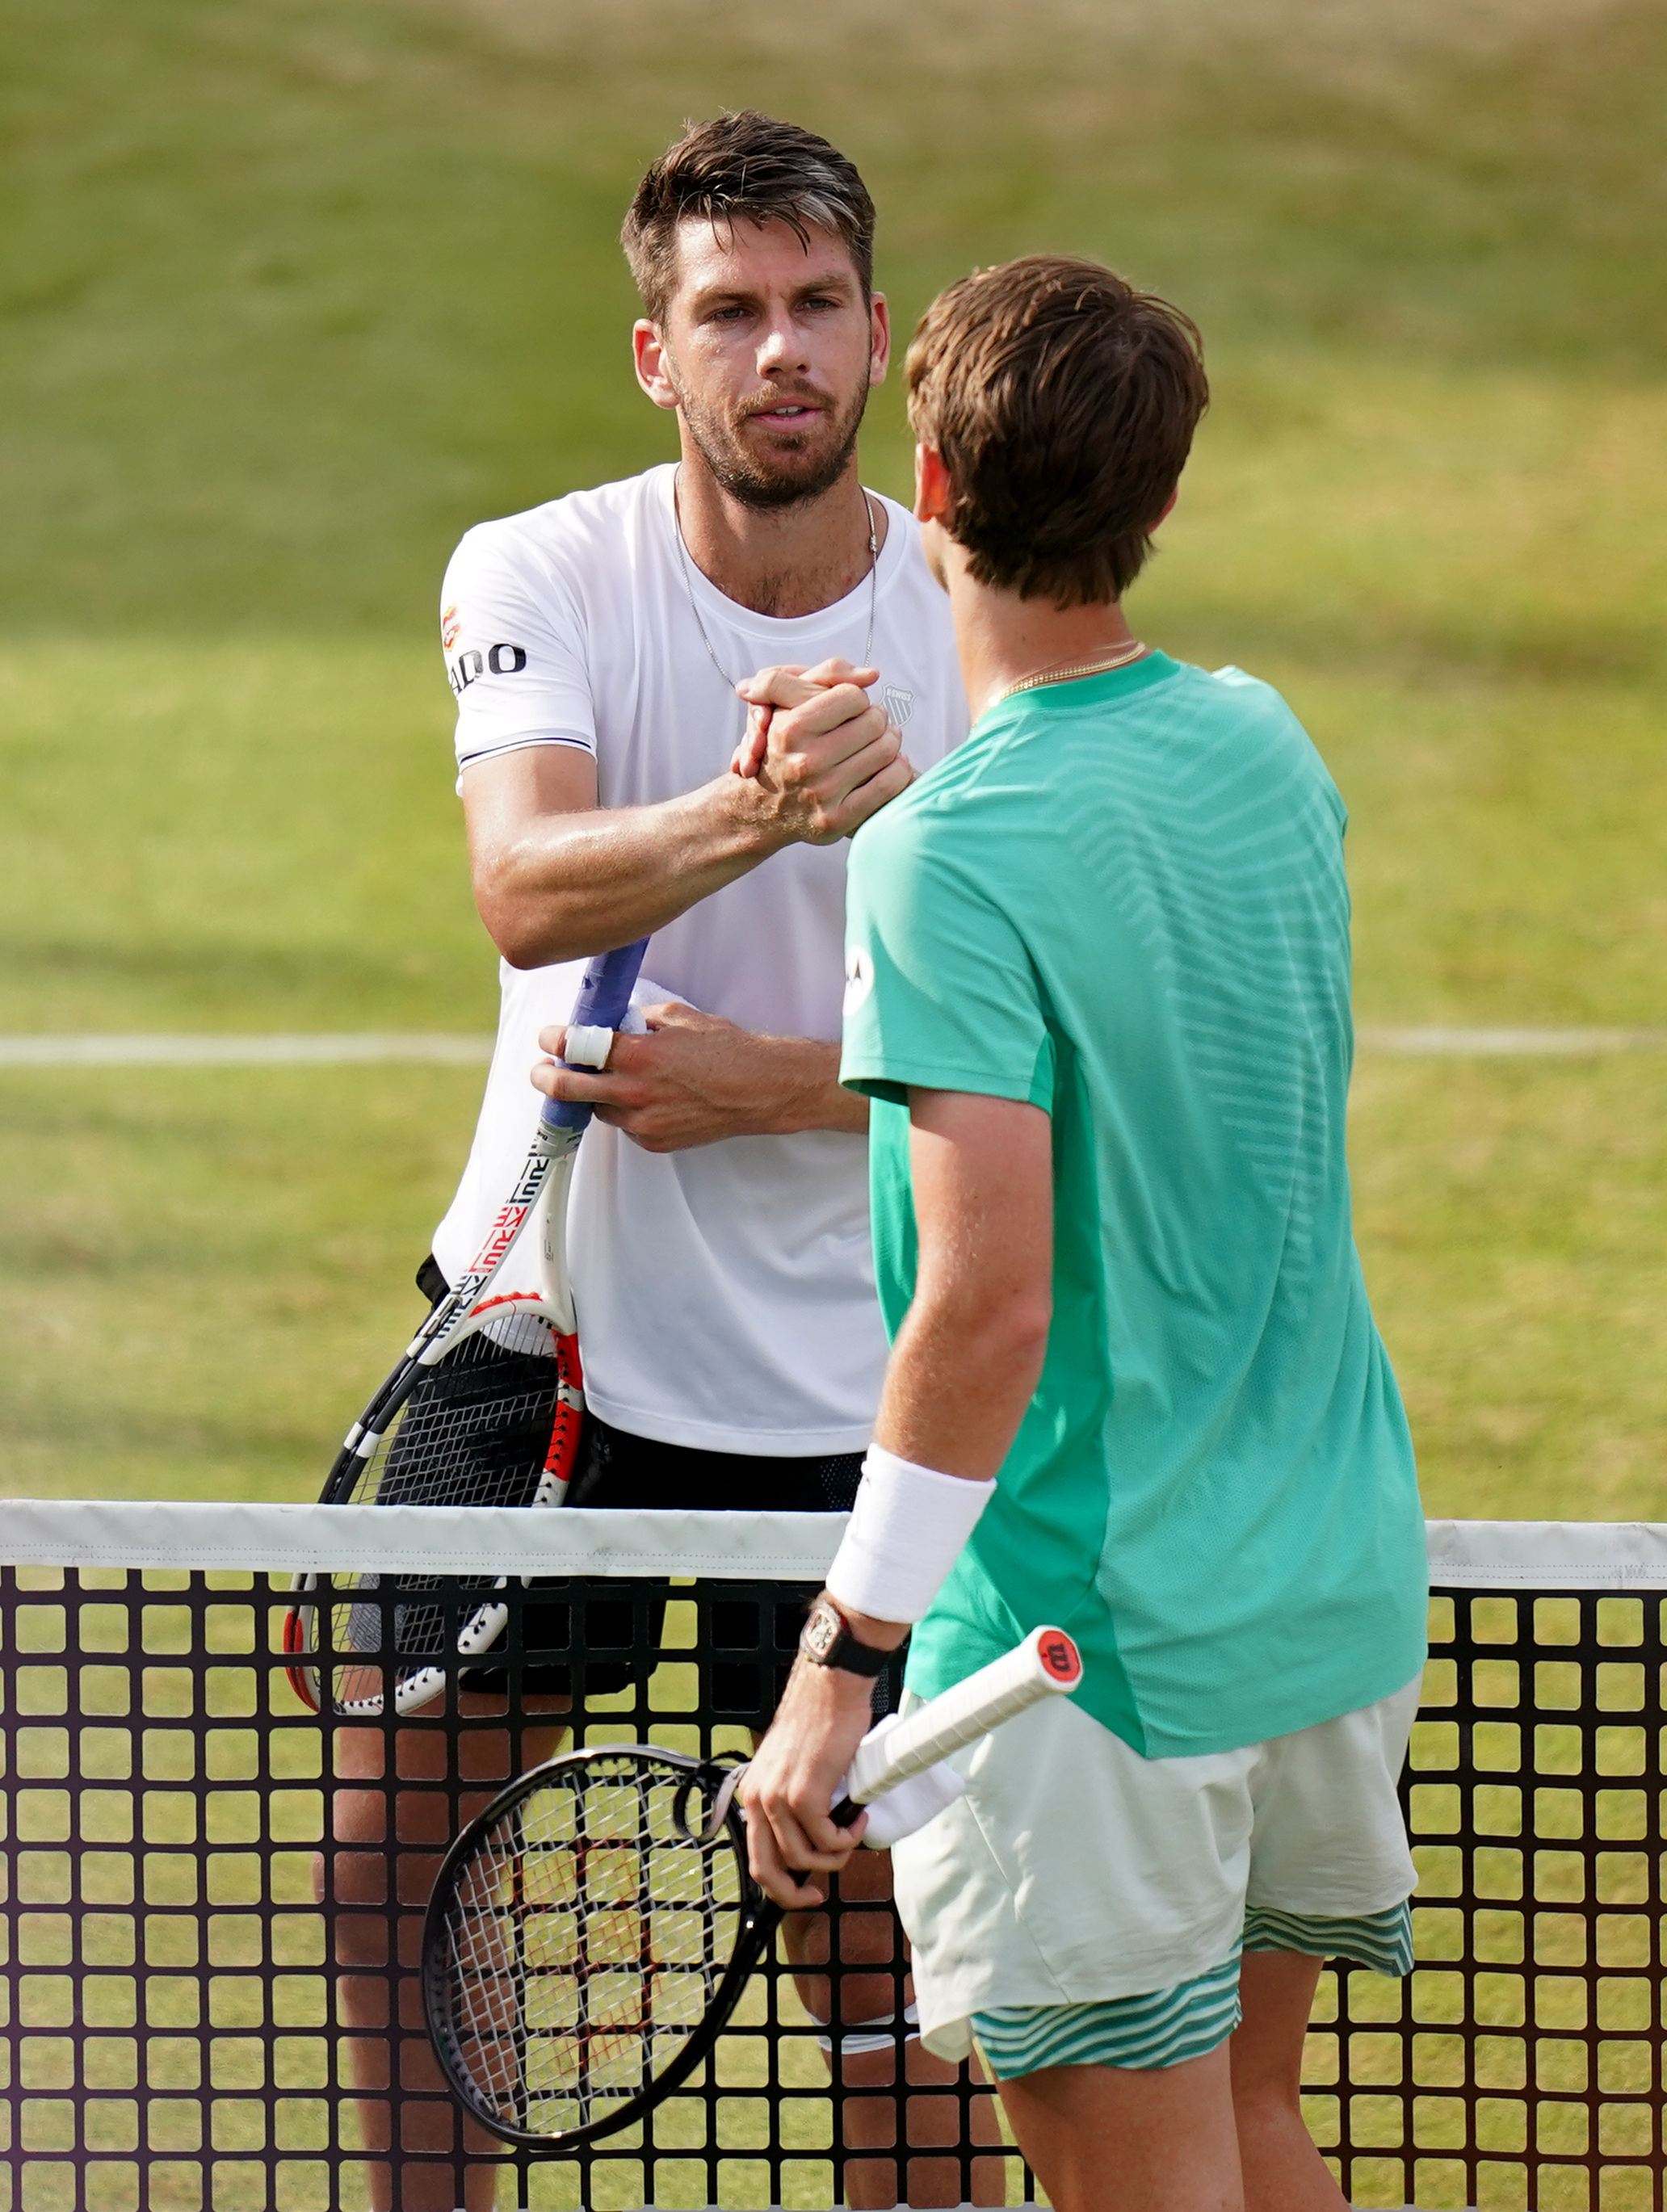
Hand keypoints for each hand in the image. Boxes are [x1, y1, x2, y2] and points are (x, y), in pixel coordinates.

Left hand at [532, 1003, 850, 1150]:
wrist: (760, 1090)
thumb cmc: (727, 1049)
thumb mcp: (679, 1018)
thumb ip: (641, 1020)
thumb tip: (619, 1022)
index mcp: (638, 1055)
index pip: (577, 1047)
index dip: (554, 1040)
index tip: (548, 1037)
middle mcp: (634, 1092)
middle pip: (568, 1087)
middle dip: (546, 1076)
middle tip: (540, 1070)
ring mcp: (643, 1122)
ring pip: (597, 1109)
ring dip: (589, 1095)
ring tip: (591, 1082)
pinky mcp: (655, 1142)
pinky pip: (625, 1126)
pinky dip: (623, 1111)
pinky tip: (639, 1098)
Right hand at [728, 657, 913, 841]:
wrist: (762, 809)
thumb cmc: (782, 749)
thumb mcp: (784, 704)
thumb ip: (823, 676)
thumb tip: (873, 675)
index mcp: (790, 729)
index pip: (852, 695)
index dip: (856, 698)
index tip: (851, 707)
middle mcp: (805, 762)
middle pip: (874, 721)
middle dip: (877, 718)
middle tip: (872, 724)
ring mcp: (822, 793)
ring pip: (886, 751)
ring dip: (891, 741)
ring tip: (883, 741)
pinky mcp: (837, 820)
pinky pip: (889, 784)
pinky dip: (898, 770)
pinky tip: (891, 765)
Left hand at [739, 1658, 875, 1907]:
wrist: (831, 1687)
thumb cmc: (821, 1721)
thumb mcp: (794, 1768)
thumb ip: (795, 1801)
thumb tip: (814, 1838)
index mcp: (754, 1792)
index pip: (756, 1856)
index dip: (779, 1885)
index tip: (803, 1890)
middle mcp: (758, 1797)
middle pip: (768, 1870)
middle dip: (794, 1893)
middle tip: (819, 1891)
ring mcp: (779, 1796)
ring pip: (803, 1858)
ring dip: (833, 1857)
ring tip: (851, 1835)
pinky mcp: (805, 1793)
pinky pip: (825, 1839)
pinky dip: (845, 1840)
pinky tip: (858, 1821)